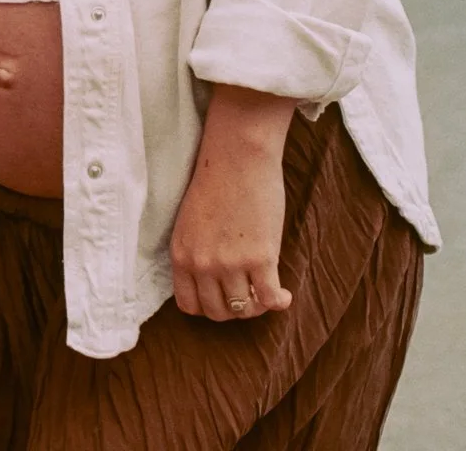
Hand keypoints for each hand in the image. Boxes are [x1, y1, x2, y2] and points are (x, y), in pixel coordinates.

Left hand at [170, 86, 294, 322]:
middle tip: (248, 295)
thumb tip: (212, 282)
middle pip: (218, 312)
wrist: (237, 154)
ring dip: (257, 306)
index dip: (208, 306)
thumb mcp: (191, 221)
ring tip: (266, 292)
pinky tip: (284, 295)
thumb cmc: (216, 180)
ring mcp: (231, 264)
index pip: (189, 304)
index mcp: (181, 253)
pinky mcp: (260, 259)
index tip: (222, 298)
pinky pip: (270, 300)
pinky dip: (279, 302)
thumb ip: (197, 252)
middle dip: (234, 309)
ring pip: (244, 310)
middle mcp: (203, 264)